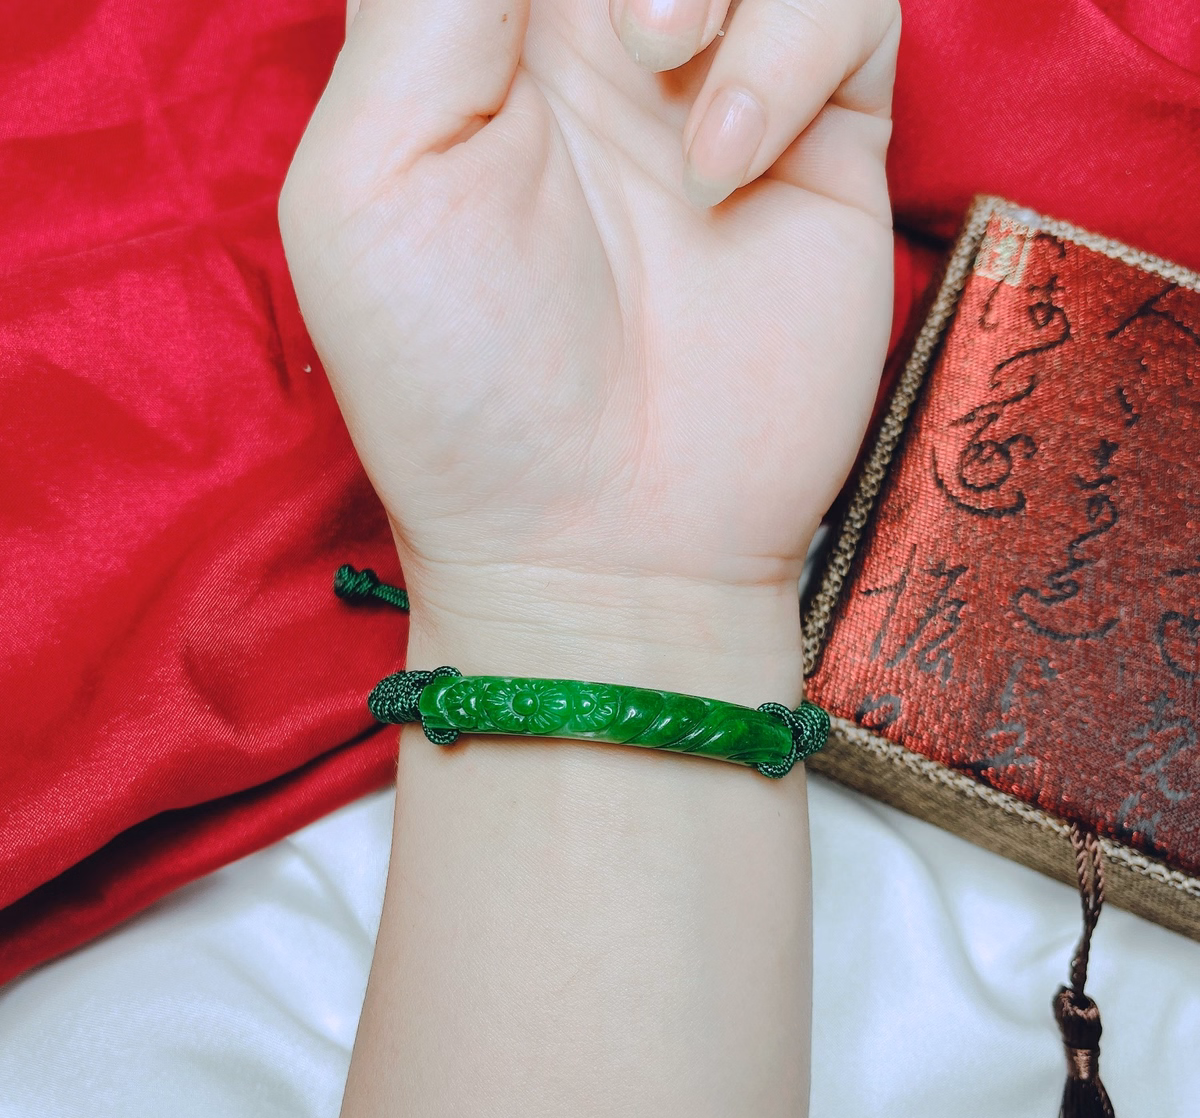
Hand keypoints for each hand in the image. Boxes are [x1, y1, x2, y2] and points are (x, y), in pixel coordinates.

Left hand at [280, 0, 898, 635]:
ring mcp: (717, 86)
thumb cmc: (462, 393)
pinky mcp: (823, 141)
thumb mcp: (373, 183)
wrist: (607, 546)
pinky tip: (725, 163)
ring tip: (660, 64)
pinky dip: (795, 46)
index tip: (534, 23)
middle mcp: (595, 46)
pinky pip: (852, 1)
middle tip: (620, 24)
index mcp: (471, 37)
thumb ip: (427, 2)